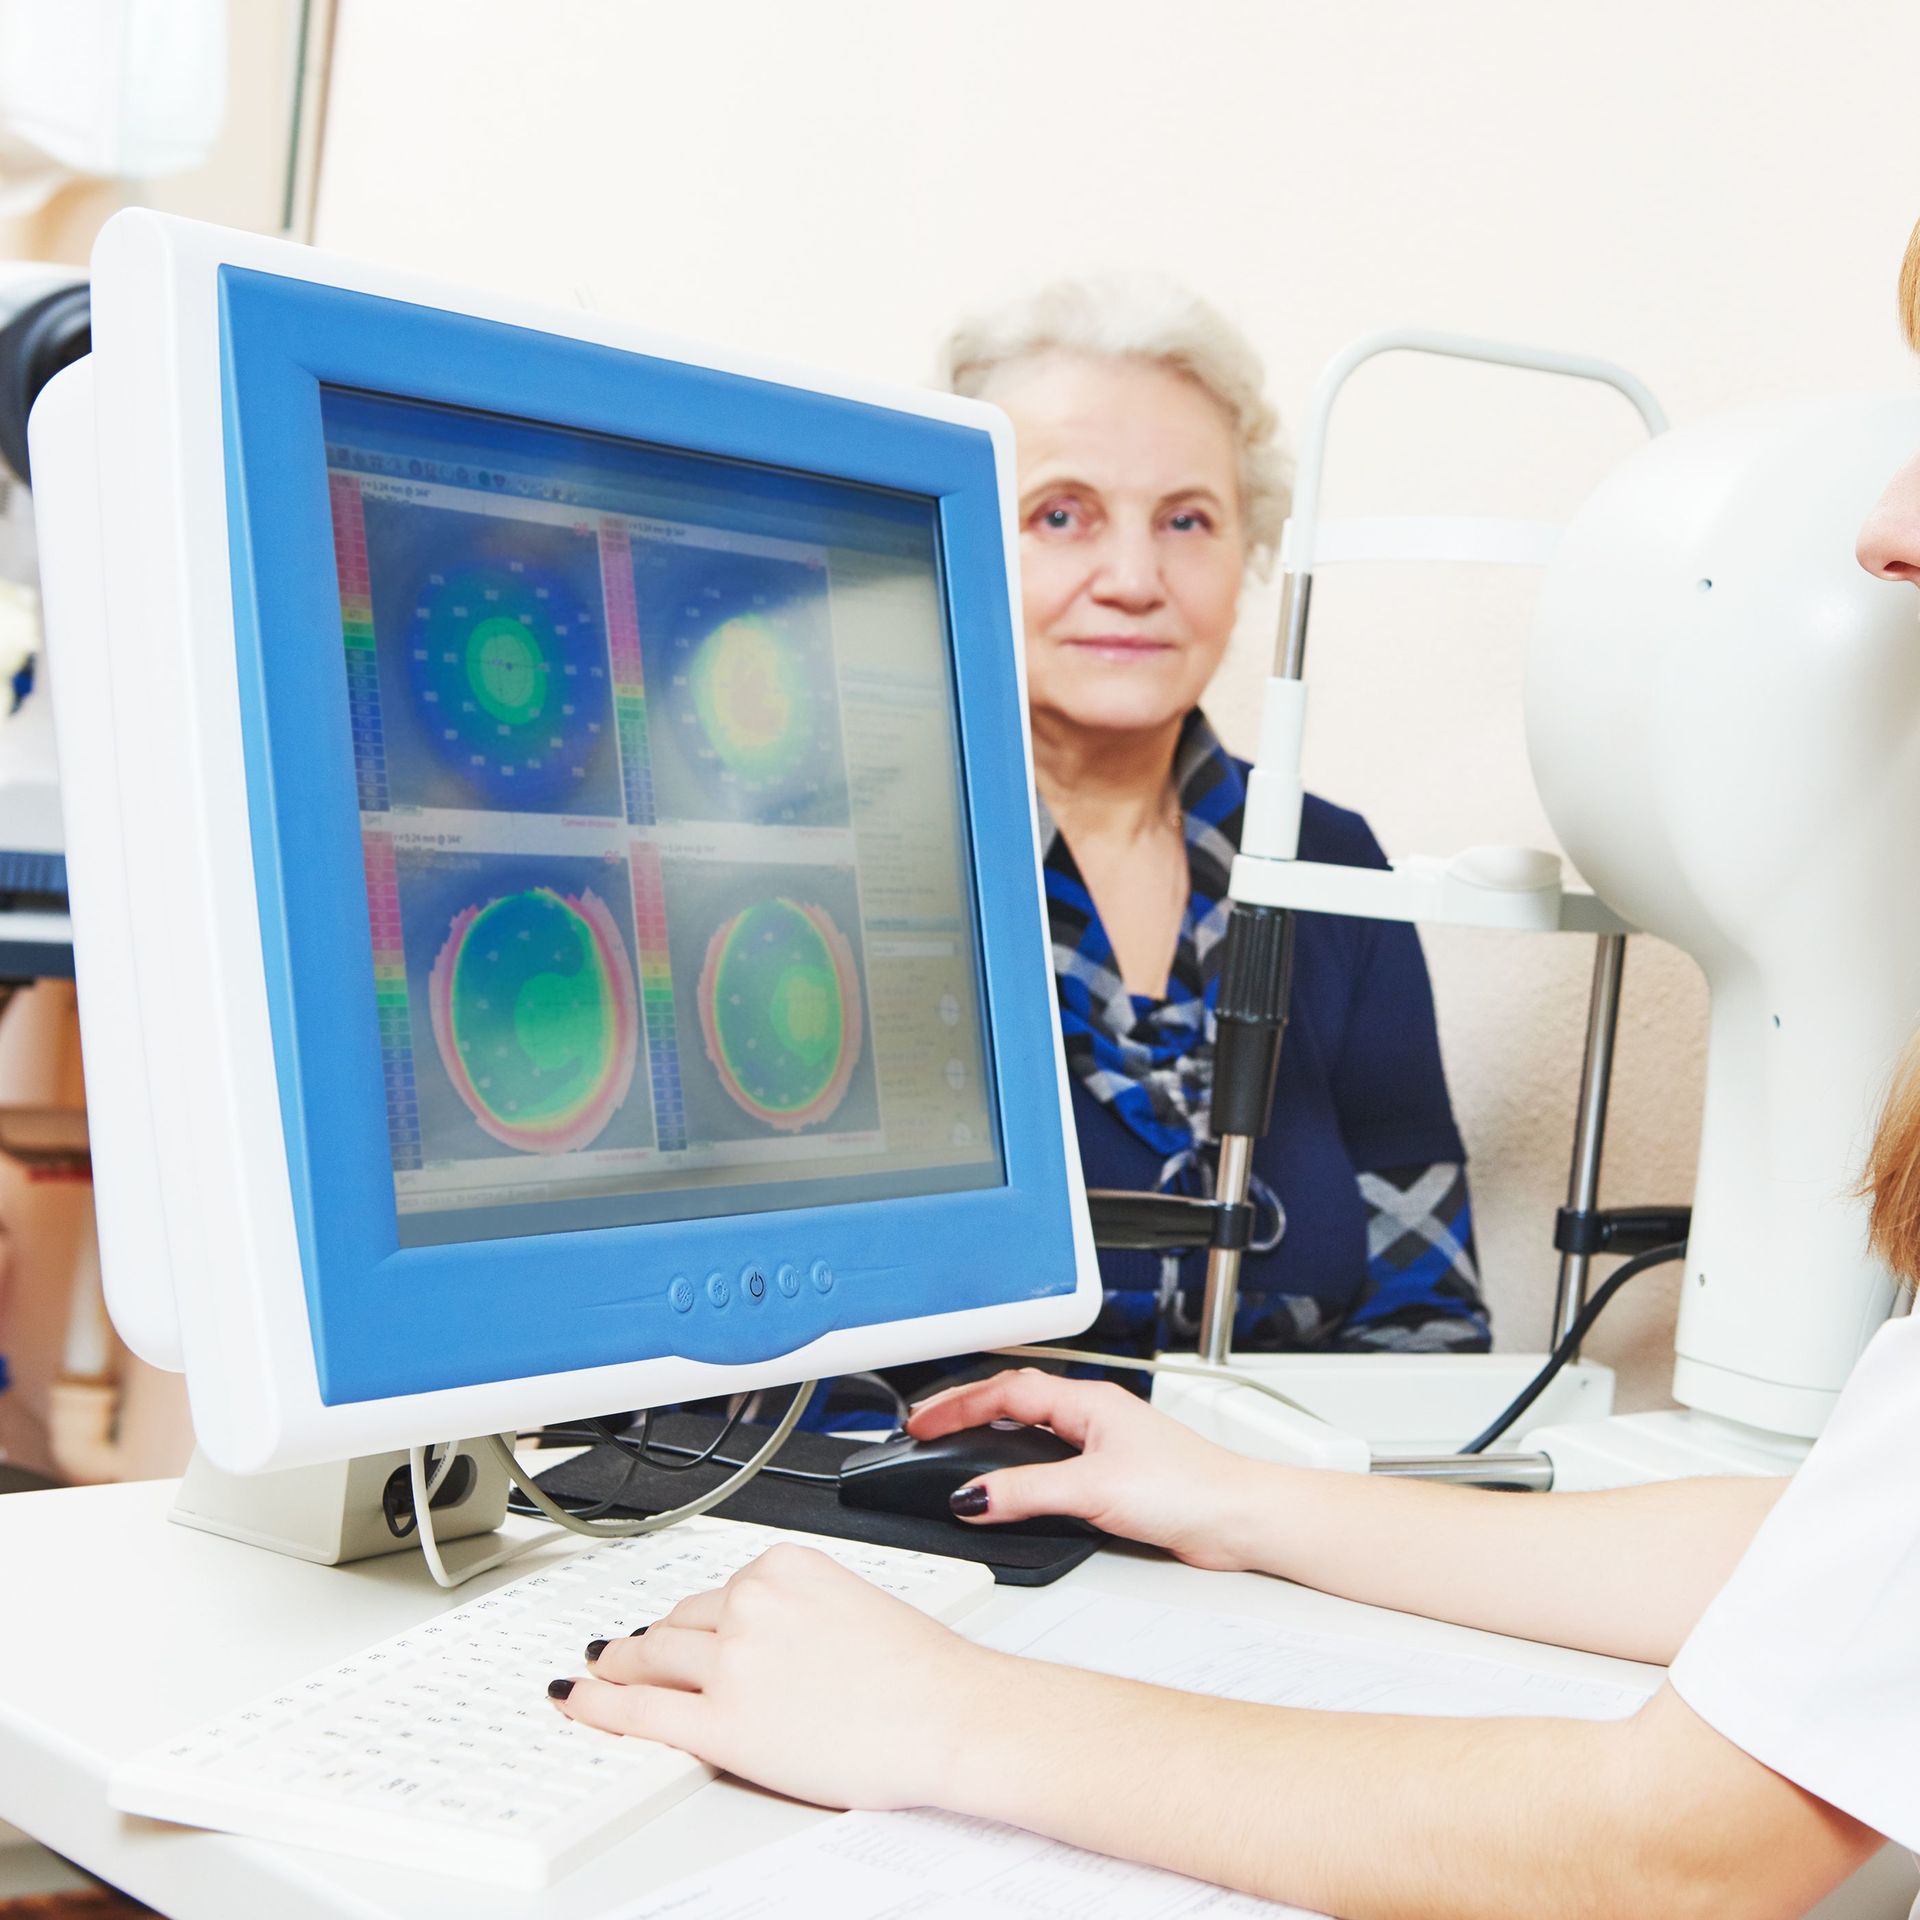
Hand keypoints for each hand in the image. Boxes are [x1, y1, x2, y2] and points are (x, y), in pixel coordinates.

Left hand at [548, 1542, 999, 1809]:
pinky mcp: (722, 1723)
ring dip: (624, 1668)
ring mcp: (732, 1662)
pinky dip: (598, 1704)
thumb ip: (793, 1607)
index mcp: (783, 1564)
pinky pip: (639, 1710)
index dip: (692, 1619)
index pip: (716, 1590)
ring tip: (603, 1674)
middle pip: (678, 1622)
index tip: (674, 1628)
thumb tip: (756, 1636)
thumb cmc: (921, 1671)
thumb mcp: (850, 1600)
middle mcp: (750, 1602)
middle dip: (652, 1642)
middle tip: (624, 1652)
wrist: (951, 1715)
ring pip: (653, 1659)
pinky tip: (578, 1700)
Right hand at [907, 1369, 1267, 1570]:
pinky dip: (1020, 1467)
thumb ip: (1027, 1492)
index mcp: (1087, 1401)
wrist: (1240, 1518)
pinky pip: (1052, 1461)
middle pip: (1015, 1400)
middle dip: (966, 1410)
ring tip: (956, 1448)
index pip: (1006, 1391)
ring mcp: (1105, 1444)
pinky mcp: (1115, 1477)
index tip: (922, 1423)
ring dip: (993, 1434)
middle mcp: (1095, 1416)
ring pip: (1034, 1429)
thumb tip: (973, 1497)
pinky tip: (1013, 1486)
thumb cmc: (1191, 1487)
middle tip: (927, 1429)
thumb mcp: (1094, 1489)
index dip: (958, 1405)